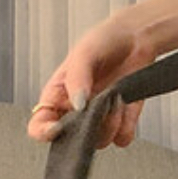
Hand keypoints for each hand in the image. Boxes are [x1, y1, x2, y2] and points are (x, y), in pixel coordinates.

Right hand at [27, 12, 151, 148]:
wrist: (137, 37)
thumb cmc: (105, 41)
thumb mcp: (84, 54)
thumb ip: (77, 79)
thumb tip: (77, 104)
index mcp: (58, 95)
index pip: (40, 124)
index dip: (44, 132)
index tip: (57, 127)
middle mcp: (77, 111)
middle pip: (71, 140)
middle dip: (84, 129)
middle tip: (96, 106)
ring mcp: (100, 119)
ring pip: (99, 142)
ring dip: (110, 124)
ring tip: (116, 97)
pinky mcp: (123, 121)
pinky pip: (122, 139)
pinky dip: (126, 126)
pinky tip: (126, 106)